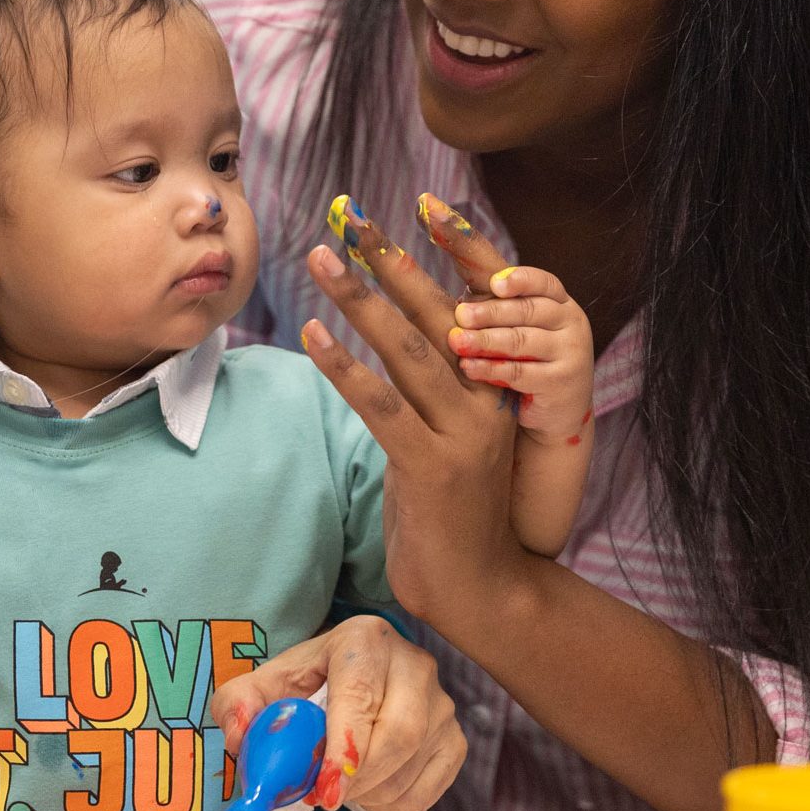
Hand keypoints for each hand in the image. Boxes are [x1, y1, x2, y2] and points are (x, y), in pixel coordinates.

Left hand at [208, 616, 463, 810]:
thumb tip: (240, 736)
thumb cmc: (307, 683)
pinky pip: (431, 787)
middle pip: (399, 734)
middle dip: (357, 779)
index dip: (343, 749)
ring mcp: (441, 702)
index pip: (360, 698)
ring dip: (371, 793)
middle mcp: (413, 663)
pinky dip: (396, 803)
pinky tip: (369, 792)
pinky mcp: (455, 737)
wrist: (348, 679)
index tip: (324, 791)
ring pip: (415, 763)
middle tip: (324, 797)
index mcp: (364, 639)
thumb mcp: (266, 685)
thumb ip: (238, 704)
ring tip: (340, 789)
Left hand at [304, 192, 528, 631]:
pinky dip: (344, 366)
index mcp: (497, 391)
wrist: (484, 594)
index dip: (433, 261)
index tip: (401, 216)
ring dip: (360, 299)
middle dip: (391, 262)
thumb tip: (390, 344)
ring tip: (323, 258)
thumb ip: (429, 394)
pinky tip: (312, 333)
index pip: (466, 310)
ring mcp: (463, 437)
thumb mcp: (447, 440)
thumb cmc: (454, 514)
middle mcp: (487, 405)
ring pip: (407, 351)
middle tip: (351, 217)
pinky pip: (380, 405)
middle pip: (436, 316)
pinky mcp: (430, 468)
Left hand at [450, 264, 594, 441]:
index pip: (544, 283)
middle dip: (490, 312)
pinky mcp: (561, 383)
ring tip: (456, 341)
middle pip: (528, 310)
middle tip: (460, 315)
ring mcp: (571, 354)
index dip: (519, 280)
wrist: (558, 412)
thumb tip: (459, 301)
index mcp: (562, 304)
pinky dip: (490, 368)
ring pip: (522, 341)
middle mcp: (572, 324)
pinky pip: (519, 372)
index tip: (494, 284)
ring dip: (485, 340)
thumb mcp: (520, 331)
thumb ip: (498, 310)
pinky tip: (467, 367)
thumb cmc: (530, 362)